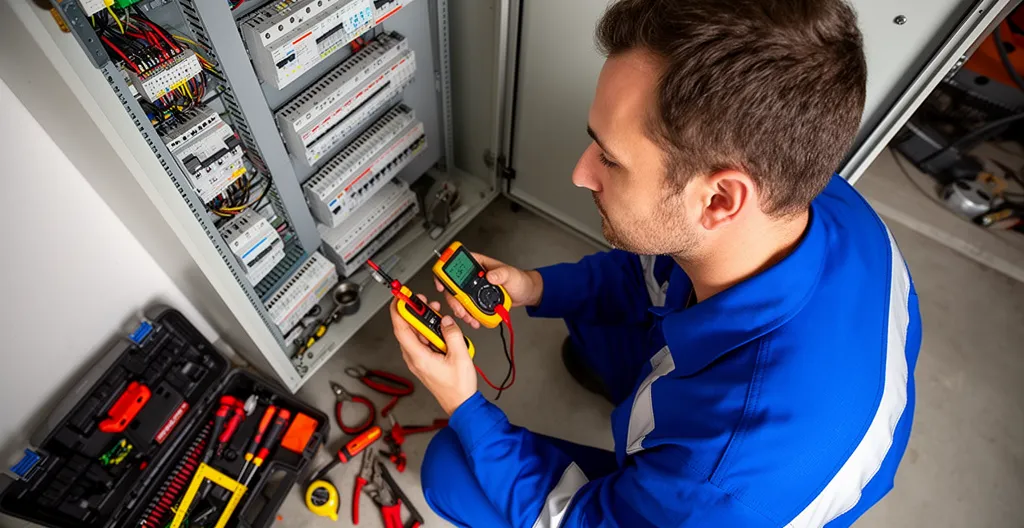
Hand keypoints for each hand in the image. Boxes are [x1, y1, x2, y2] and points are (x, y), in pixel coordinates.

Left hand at [389, 295, 476, 414]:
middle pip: (407, 329)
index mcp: (418, 356)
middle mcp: (414, 358)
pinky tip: (438, 327)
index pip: (401, 329)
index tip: (400, 298)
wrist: (460, 403)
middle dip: (414, 312)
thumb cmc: (458, 387)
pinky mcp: (424, 361)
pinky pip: (421, 342)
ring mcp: (418, 360)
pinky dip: (427, 331)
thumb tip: (446, 320)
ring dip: (423, 321)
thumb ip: (452, 334)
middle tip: (421, 300)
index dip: (398, 311)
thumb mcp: (460, 357)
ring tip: (435, 312)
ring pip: (415, 335)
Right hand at [434, 252, 542, 328]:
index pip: (456, 263)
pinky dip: (469, 315)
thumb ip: (501, 273)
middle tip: (460, 308)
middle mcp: (473, 276)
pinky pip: (468, 308)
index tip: (442, 284)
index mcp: (477, 263)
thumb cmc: (518, 279)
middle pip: (453, 286)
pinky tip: (474, 320)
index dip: (444, 272)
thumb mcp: (510, 274)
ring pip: (459, 299)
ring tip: (469, 318)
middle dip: (454, 300)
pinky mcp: (477, 300)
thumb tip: (490, 276)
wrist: (525, 294)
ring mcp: (473, 289)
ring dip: (461, 310)